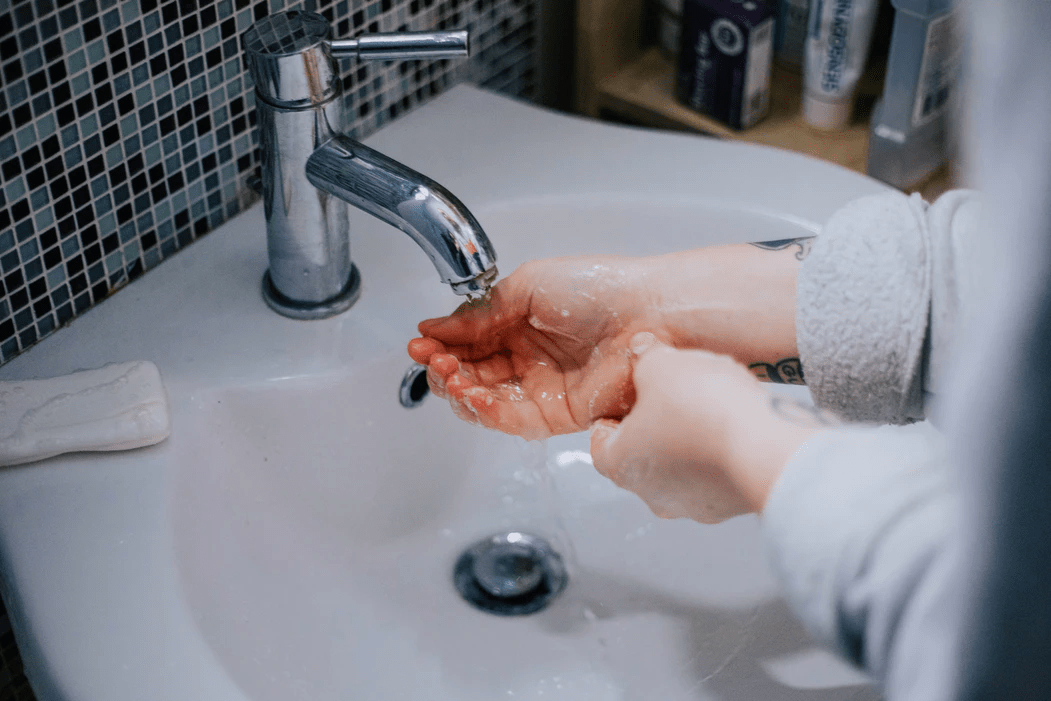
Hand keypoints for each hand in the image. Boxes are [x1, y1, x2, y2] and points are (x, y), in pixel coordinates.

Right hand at [407, 257, 660, 438]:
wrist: (647, 314)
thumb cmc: (598, 288)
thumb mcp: (527, 286)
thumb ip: (480, 313)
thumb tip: (434, 326)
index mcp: (519, 324)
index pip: (468, 342)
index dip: (440, 345)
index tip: (419, 341)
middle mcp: (528, 358)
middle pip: (470, 374)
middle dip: (443, 370)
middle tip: (430, 360)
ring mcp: (542, 388)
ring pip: (485, 402)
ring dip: (459, 392)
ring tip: (448, 376)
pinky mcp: (558, 414)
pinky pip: (512, 421)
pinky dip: (486, 412)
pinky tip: (473, 396)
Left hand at [589, 341, 824, 522]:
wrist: (764, 445)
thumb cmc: (701, 408)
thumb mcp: (662, 365)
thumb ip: (646, 358)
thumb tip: (643, 351)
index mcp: (620, 464)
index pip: (600, 443)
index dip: (612, 415)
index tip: (627, 398)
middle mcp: (651, 494)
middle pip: (641, 456)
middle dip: (654, 426)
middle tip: (670, 397)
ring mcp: (693, 506)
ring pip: (680, 468)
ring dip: (689, 442)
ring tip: (709, 409)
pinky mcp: (730, 507)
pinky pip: (716, 476)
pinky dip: (720, 455)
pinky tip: (735, 428)